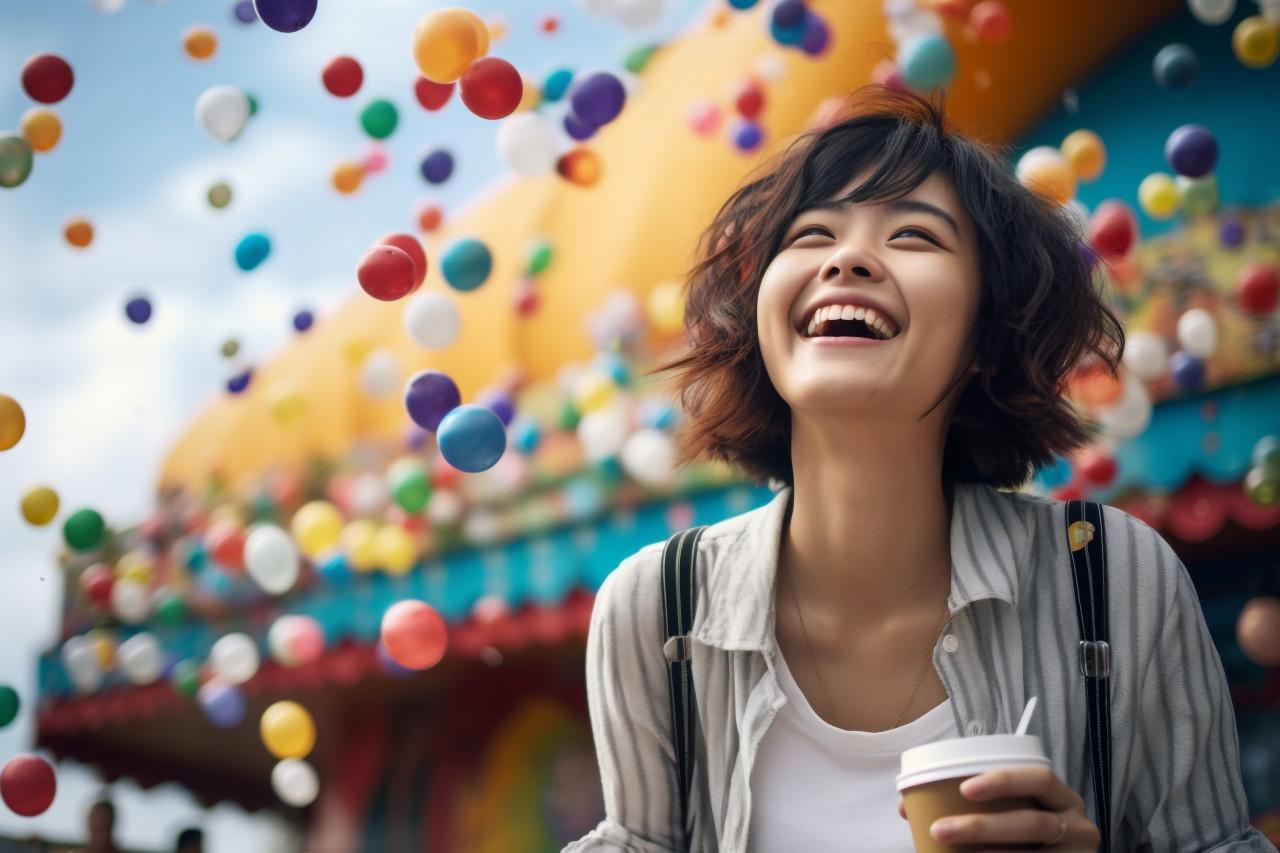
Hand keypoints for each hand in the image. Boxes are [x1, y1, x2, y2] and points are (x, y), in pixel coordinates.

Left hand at [897, 766, 1099, 850]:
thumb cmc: (1022, 838)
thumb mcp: (1007, 816)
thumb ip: (972, 807)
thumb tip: (907, 807)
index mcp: (1061, 798)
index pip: (1040, 779)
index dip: (1004, 780)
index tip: (965, 789)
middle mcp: (1077, 825)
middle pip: (1032, 823)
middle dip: (983, 826)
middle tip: (941, 829)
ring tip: (948, 848)